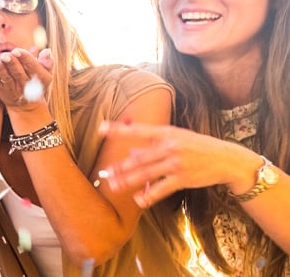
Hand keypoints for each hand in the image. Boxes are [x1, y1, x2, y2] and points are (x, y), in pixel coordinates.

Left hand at [0, 48, 51, 110]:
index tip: (16, 50)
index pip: (32, 66)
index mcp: (40, 78)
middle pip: (18, 72)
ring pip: (7, 78)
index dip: (24, 58)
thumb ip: (47, 61)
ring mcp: (15, 90)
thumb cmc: (37, 82)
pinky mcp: (4, 93)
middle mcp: (27, 85)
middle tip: (5, 55)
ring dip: (1, 69)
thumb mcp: (45, 73)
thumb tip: (46, 51)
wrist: (27, 103)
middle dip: (11, 63)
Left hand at [100, 121, 262, 206]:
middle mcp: (170, 146)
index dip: (118, 130)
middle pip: (138, 158)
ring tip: (113, 187)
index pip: (138, 130)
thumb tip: (131, 153)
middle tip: (104, 173)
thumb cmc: (198, 147)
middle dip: (119, 167)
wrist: (228, 159)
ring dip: (127, 181)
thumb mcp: (178, 139)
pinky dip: (148, 195)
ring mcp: (176, 163)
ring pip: (145, 174)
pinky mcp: (183, 178)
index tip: (100, 128)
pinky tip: (138, 200)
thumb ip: (154, 145)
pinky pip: (161, 189)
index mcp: (166, 133)